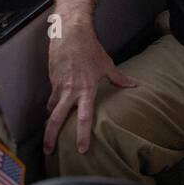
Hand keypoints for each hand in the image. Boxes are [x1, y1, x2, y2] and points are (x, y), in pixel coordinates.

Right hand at [44, 24, 136, 154]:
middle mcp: (70, 91)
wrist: (71, 33)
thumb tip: (134, 85)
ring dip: (51, 121)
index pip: (84, 117)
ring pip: (51, 109)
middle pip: (57, 119)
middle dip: (51, 136)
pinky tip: (54, 110)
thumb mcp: (107, 65)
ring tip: (50, 133)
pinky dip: (52, 105)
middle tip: (49, 151)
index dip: (82, 134)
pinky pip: (51, 97)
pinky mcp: (51, 79)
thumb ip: (119, 79)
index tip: (81, 149)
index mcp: (86, 90)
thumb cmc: (90, 49)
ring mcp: (58, 86)